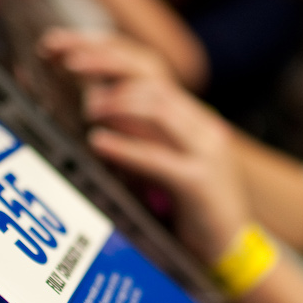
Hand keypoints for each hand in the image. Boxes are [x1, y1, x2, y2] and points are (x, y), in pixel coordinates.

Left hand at [41, 30, 248, 261]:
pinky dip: (125, 147)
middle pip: (154, 81)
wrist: (236, 250)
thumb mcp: (170, 163)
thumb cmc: (196, 209)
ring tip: (86, 108)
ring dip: (116, 103)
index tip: (71, 52)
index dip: (111, 57)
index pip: (152, 72)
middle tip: (67, 64)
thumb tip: (98, 112)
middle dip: (108, 68)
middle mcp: (204, 127)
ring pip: (159, 110)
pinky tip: (98, 143)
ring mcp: (206, 153)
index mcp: (195, 119)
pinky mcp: (200, 183)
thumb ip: (145, 137)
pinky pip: (158, 158)